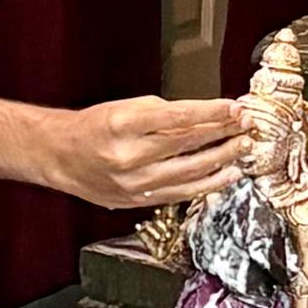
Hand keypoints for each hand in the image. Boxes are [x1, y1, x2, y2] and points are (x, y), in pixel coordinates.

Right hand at [45, 96, 249, 209]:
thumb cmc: (93, 127)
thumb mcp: (125, 108)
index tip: (235, 106)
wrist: (61, 157)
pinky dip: (208, 184)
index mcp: (123, 125)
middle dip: (224, 132)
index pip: (179, 117)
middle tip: (247, 124)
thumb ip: (164, 113)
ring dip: (223, 159)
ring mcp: (135, 183)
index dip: (212, 112)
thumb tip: (205, 115)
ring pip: (191, 172)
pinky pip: (182, 193)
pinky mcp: (139, 201)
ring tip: (243, 147)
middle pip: (189, 144)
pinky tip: (227, 174)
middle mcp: (129, 156)